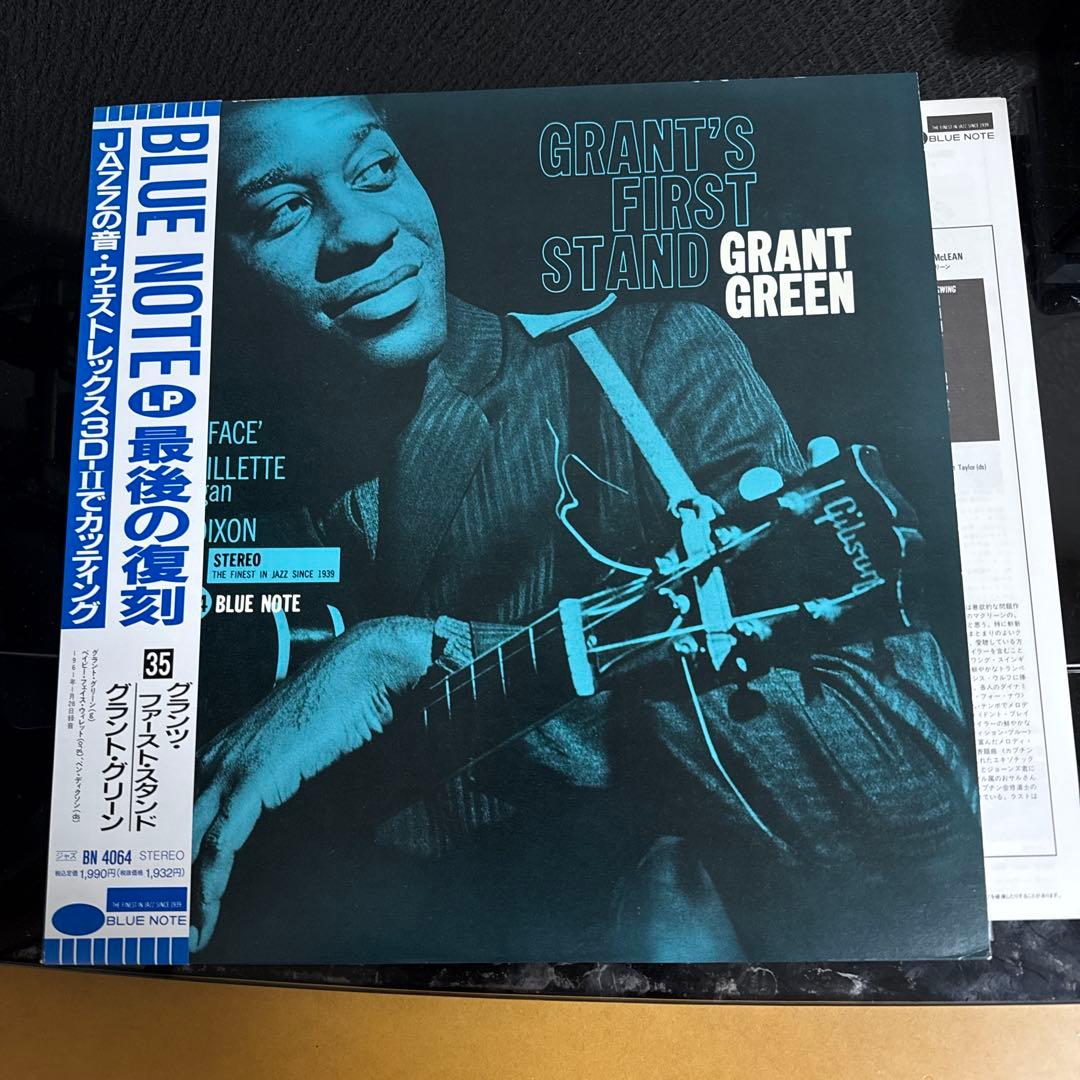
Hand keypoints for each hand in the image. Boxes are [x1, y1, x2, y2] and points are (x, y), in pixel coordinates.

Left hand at [189, 615, 434, 951]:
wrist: (358, 669)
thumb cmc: (337, 698)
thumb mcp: (297, 740)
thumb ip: (279, 766)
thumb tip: (278, 790)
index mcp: (221, 748)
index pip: (182, 811)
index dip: (172, 855)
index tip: (173, 895)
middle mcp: (214, 756)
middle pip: (175, 831)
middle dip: (167, 882)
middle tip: (164, 927)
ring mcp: (230, 766)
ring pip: (190, 842)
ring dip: (186, 895)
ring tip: (186, 934)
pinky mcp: (253, 778)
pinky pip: (222, 841)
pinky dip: (211, 882)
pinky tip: (208, 911)